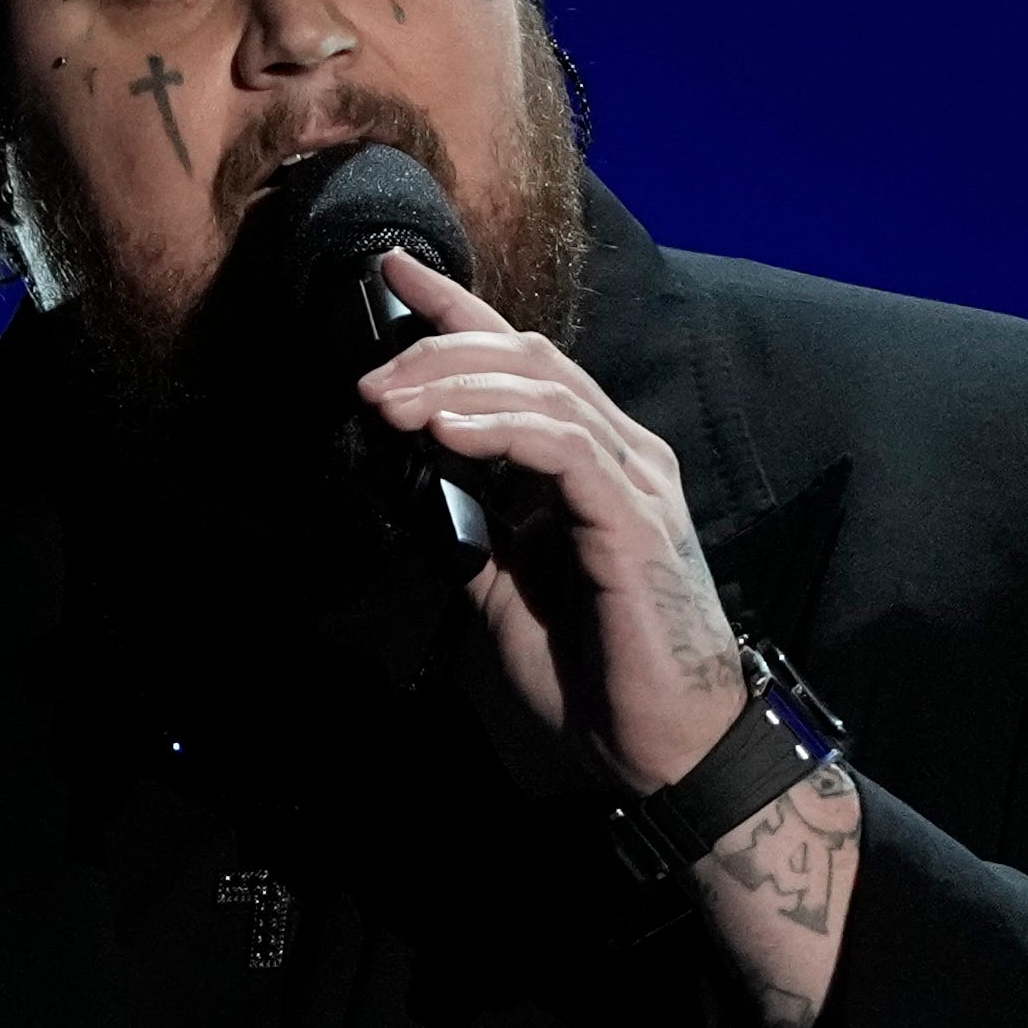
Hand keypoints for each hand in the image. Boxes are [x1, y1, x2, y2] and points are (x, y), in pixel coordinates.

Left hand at [355, 248, 750, 795]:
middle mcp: (622, 453)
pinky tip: (445, 435)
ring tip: (389, 406)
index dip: (456, 309)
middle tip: (370, 379)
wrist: (657, 753)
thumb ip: (471, 529)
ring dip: (453, 389)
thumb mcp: (499, 595)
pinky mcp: (636, 519)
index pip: (524, 361)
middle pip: (527, 358)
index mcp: (592, 462)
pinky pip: (562, 446)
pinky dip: (499, 429)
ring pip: (541, 390)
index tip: (390, 274)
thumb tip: (414, 482)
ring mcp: (635, 480)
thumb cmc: (590, 680)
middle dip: (439, 352)